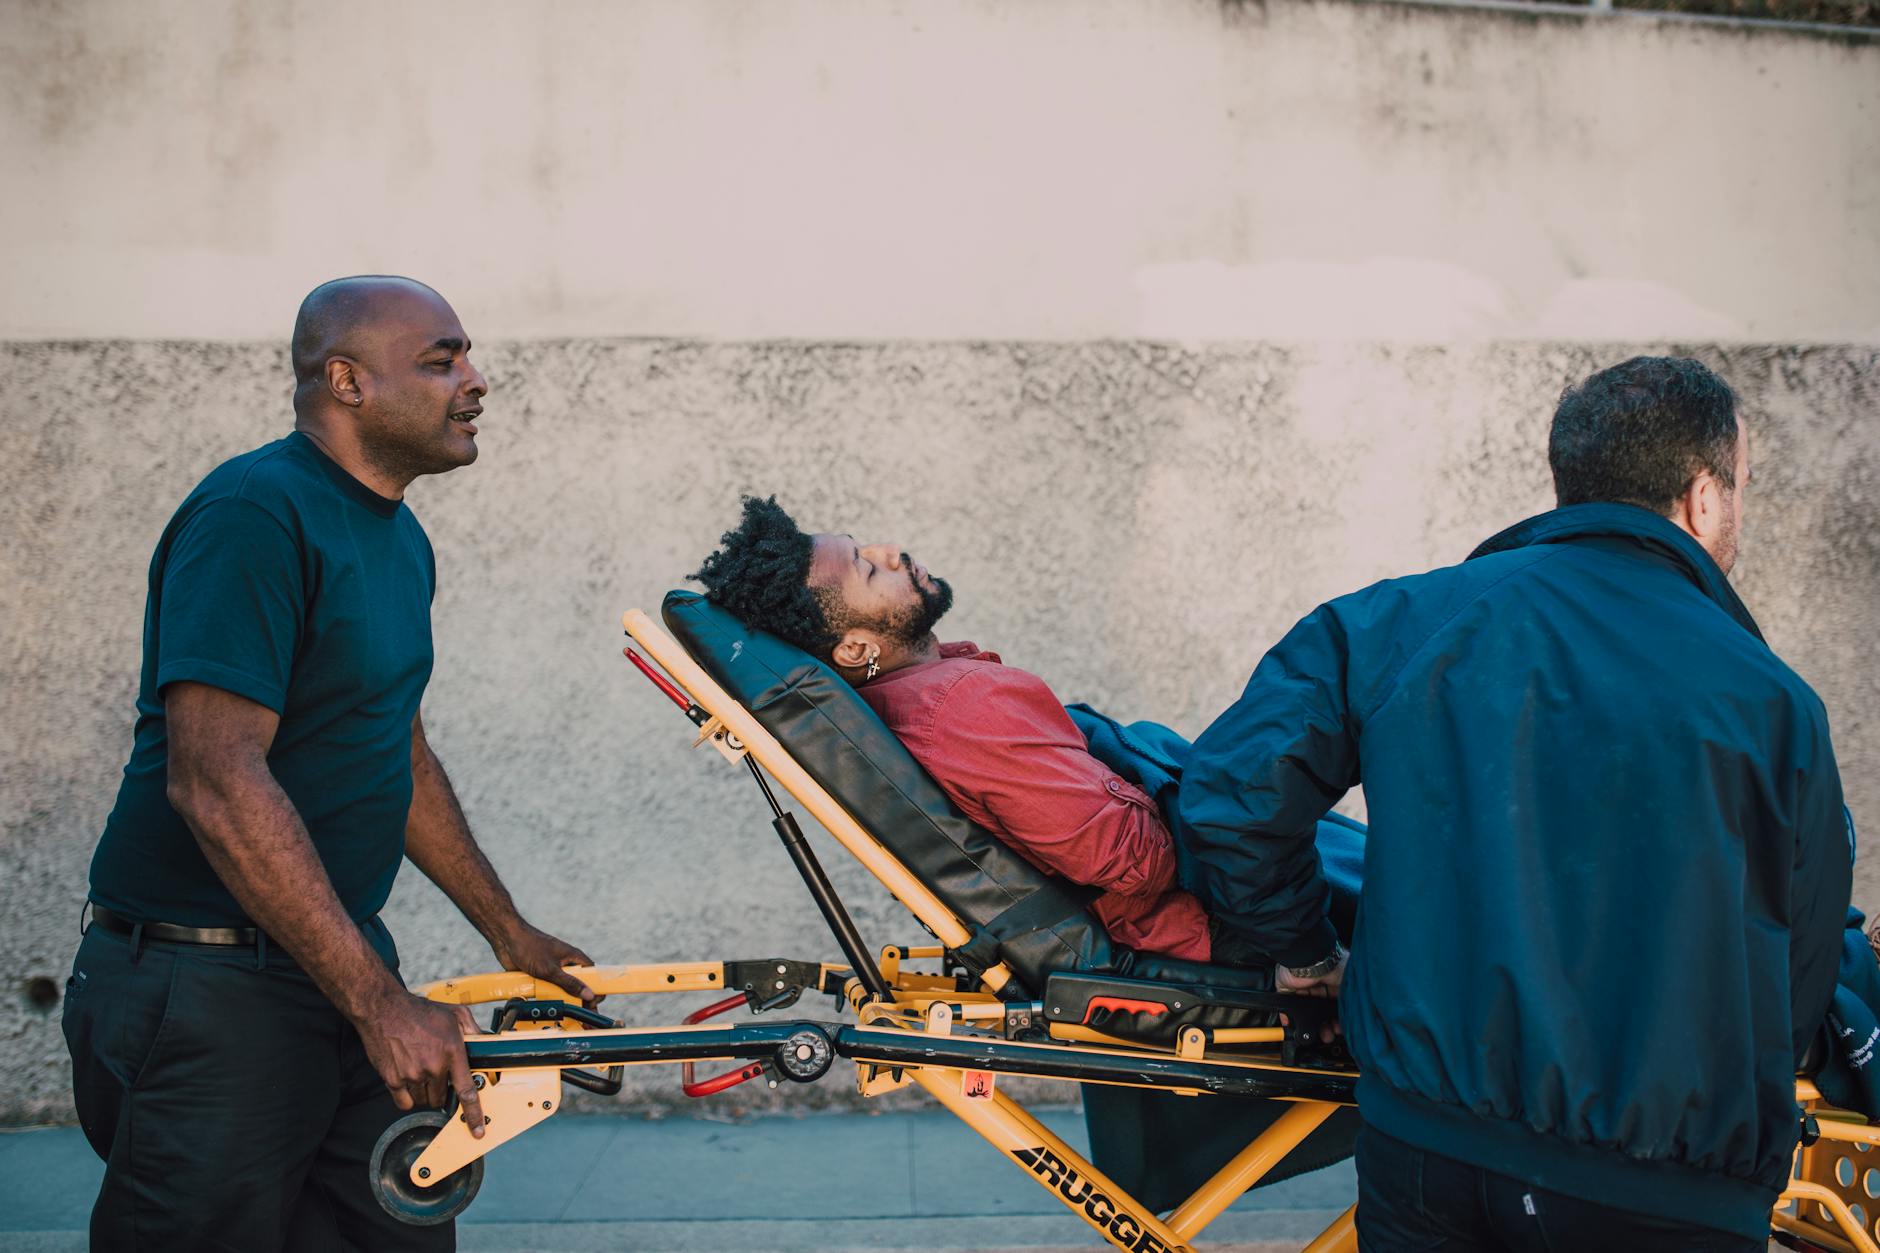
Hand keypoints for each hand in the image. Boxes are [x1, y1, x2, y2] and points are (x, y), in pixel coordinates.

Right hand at [354, 990, 486, 1137]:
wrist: (384, 1009)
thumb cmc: (419, 1011)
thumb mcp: (455, 1013)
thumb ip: (472, 1030)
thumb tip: (484, 1043)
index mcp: (452, 1052)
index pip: (467, 1091)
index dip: (474, 1115)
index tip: (478, 1131)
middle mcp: (433, 1066)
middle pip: (442, 1098)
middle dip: (442, 1089)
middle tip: (436, 1072)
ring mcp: (412, 1075)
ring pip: (424, 1101)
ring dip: (424, 1092)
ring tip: (420, 1070)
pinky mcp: (392, 1079)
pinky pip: (404, 1103)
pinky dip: (407, 1097)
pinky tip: (407, 1080)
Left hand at [491, 919, 597, 1005]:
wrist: (506, 939)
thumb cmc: (529, 946)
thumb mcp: (551, 969)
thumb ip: (570, 983)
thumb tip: (589, 994)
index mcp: (574, 958)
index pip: (593, 975)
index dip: (595, 989)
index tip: (593, 1003)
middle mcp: (566, 964)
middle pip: (578, 984)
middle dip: (579, 999)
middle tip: (580, 1015)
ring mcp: (553, 970)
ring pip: (562, 989)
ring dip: (561, 999)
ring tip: (562, 1013)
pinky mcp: (540, 975)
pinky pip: (547, 989)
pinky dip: (546, 997)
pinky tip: (545, 1006)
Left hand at [1276, 945, 1346, 1043]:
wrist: (1312, 958)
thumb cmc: (1334, 965)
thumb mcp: (1349, 984)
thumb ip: (1350, 999)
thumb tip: (1357, 1014)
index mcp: (1333, 981)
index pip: (1335, 1005)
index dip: (1338, 1018)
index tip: (1340, 1029)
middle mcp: (1318, 983)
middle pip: (1320, 1010)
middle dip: (1325, 1025)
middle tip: (1328, 1036)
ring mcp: (1303, 986)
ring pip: (1306, 1011)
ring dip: (1310, 1024)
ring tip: (1317, 1035)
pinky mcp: (1287, 987)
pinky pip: (1287, 1004)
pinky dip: (1289, 1017)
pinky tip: (1295, 1026)